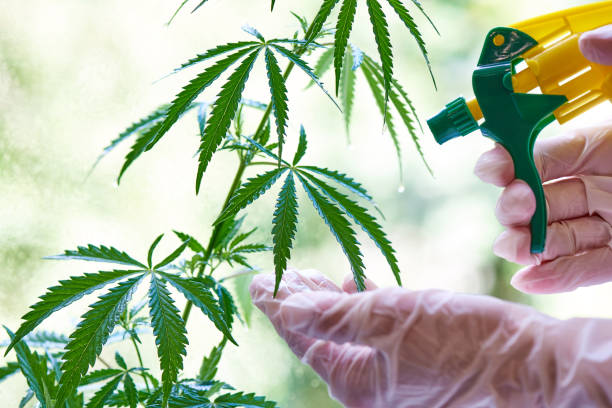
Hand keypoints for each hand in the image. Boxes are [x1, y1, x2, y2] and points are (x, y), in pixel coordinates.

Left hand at [250, 270, 611, 407]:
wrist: (531, 364)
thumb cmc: (463, 342)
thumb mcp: (390, 320)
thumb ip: (333, 314)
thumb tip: (284, 308)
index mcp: (355, 382)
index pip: (302, 338)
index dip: (277, 307)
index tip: (256, 281)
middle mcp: (370, 384)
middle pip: (321, 336)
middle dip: (300, 304)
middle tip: (282, 276)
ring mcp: (393, 373)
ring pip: (347, 331)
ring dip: (330, 301)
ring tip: (312, 276)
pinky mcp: (416, 358)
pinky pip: (375, 331)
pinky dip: (362, 306)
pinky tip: (358, 285)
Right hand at [472, 25, 611, 293]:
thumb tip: (591, 39)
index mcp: (607, 146)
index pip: (545, 153)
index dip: (512, 159)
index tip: (493, 166)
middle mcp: (605, 184)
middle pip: (543, 197)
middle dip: (517, 204)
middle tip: (516, 208)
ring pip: (558, 235)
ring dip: (529, 244)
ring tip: (513, 248)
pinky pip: (589, 268)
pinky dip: (559, 276)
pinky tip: (530, 279)